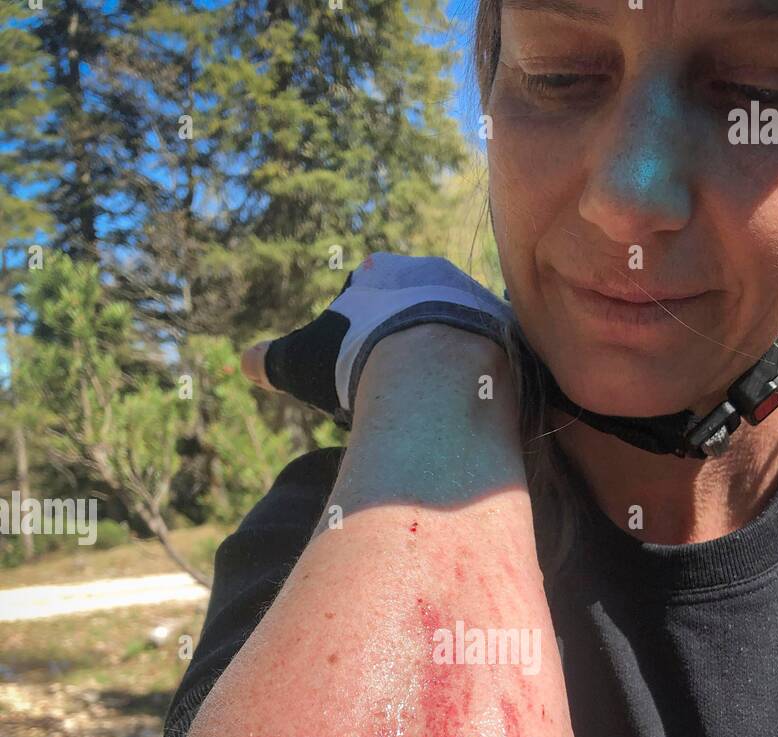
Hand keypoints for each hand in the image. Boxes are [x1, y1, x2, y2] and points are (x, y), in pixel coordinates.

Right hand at [239, 253, 513, 423]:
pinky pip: (493, 354)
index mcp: (386, 270)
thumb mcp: (303, 361)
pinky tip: (467, 404)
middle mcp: (436, 274)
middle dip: (407, 335)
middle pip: (418, 303)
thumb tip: (246, 362)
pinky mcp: (510, 335)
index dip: (359, 320)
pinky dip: (479, 376)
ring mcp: (477, 301)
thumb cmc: (362, 360)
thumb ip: (272, 360)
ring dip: (446, 355)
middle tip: (397, 376)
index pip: (368, 283)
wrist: (437, 373)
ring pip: (458, 327)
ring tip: (434, 397)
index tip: (358, 352)